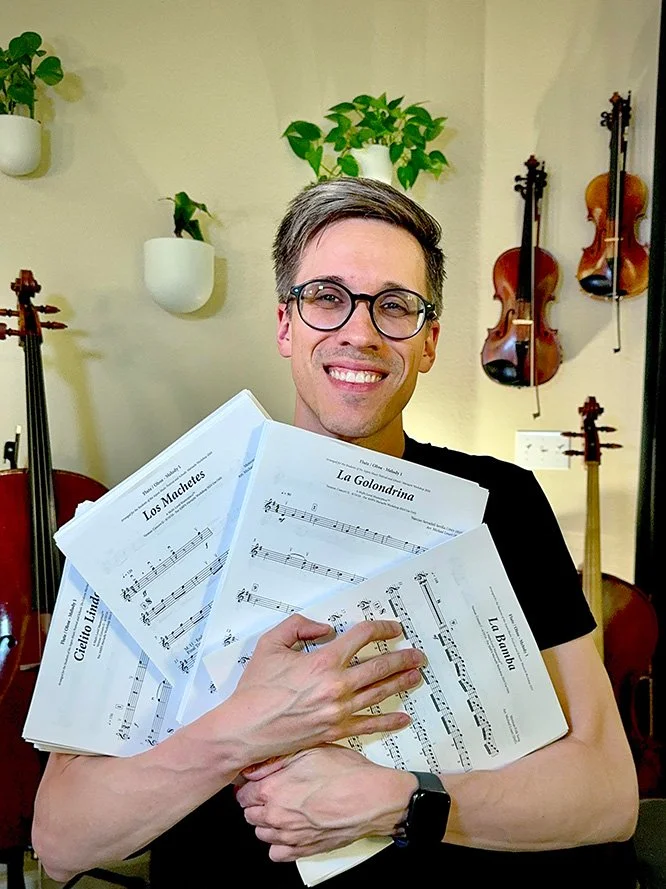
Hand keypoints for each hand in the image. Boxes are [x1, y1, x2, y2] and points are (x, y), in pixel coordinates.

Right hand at [229, 614, 424, 765]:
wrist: (246, 728)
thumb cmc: (256, 687)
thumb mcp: (271, 644)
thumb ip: (298, 626)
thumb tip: (324, 628)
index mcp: (323, 661)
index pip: (362, 637)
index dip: (382, 628)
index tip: (393, 628)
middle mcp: (337, 685)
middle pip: (379, 666)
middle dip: (402, 658)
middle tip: (417, 653)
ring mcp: (339, 710)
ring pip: (379, 693)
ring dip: (401, 683)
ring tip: (416, 676)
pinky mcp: (335, 731)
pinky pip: (369, 725)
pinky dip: (388, 721)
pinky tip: (403, 717)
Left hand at [237, 745, 416, 859]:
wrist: (371, 798)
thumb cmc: (345, 772)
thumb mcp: (309, 750)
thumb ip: (275, 760)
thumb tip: (252, 769)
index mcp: (273, 790)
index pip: (242, 794)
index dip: (249, 786)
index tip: (258, 782)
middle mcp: (276, 816)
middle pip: (249, 815)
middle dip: (257, 804)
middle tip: (272, 792)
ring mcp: (289, 836)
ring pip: (261, 834)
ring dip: (267, 823)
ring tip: (283, 808)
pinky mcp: (304, 850)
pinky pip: (277, 854)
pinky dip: (279, 843)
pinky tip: (290, 829)